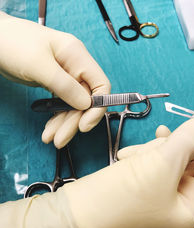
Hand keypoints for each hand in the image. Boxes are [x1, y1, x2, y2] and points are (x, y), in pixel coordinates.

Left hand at [0, 12, 110, 147]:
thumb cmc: (13, 43)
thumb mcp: (38, 64)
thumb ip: (63, 84)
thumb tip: (86, 104)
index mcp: (77, 56)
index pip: (101, 84)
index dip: (98, 106)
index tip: (85, 125)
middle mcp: (75, 67)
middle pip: (86, 99)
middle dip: (74, 121)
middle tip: (60, 139)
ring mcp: (66, 77)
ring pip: (73, 105)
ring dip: (64, 123)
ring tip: (51, 138)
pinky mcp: (56, 84)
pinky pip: (62, 105)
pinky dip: (56, 118)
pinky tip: (50, 128)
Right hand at [0, 118, 193, 227]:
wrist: (79, 210)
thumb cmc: (123, 195)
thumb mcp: (163, 163)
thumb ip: (189, 139)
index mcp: (190, 206)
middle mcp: (176, 201)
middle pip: (189, 159)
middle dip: (172, 145)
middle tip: (159, 137)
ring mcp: (157, 190)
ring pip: (167, 155)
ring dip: (151, 149)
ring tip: (132, 157)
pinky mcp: (140, 181)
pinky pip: (150, 159)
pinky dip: (139, 154)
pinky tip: (124, 159)